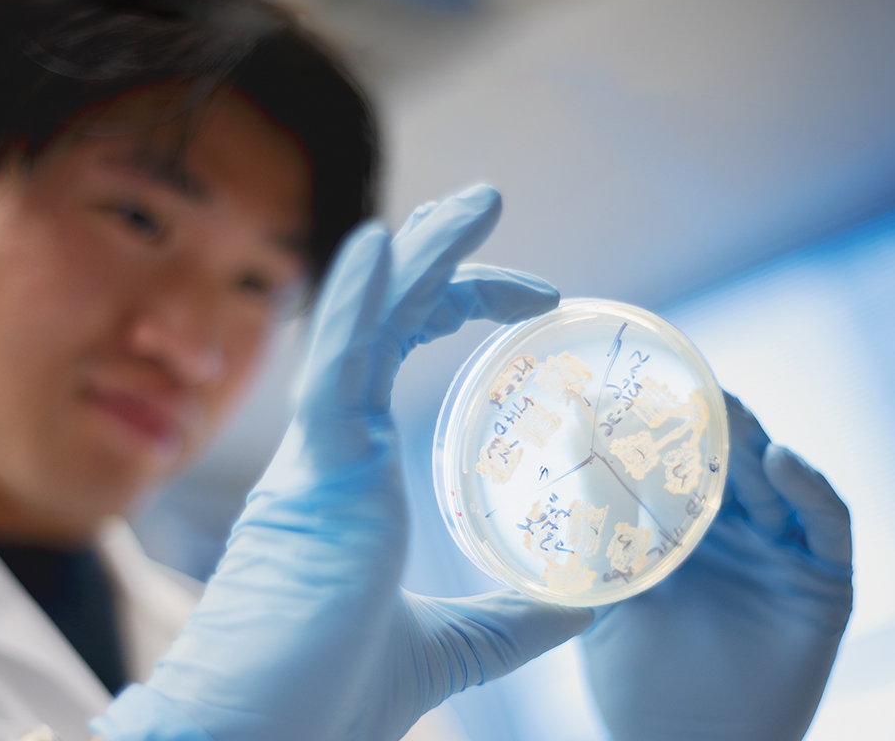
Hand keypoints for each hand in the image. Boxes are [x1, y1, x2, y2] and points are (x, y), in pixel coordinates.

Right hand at [92, 187, 591, 740]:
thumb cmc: (325, 698)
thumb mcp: (449, 647)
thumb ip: (510, 621)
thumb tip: (584, 605)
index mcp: (351, 471)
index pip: (402, 352)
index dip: (462, 308)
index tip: (535, 305)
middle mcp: (330, 448)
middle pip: (385, 319)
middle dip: (443, 259)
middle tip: (495, 206)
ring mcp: (317, 457)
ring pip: (361, 326)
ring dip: (417, 257)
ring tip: (475, 204)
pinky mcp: (310, 478)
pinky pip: (330, 371)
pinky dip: (354, 306)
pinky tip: (383, 246)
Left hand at [583, 393, 852, 740]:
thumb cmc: (635, 679)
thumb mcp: (605, 597)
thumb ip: (592, 533)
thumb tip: (564, 456)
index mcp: (678, 527)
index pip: (676, 461)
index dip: (661, 423)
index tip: (634, 380)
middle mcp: (732, 531)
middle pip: (727, 460)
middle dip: (708, 421)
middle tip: (682, 381)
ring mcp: (779, 553)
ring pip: (773, 480)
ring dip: (752, 442)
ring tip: (727, 410)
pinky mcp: (824, 584)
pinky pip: (828, 525)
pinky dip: (811, 489)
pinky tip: (782, 461)